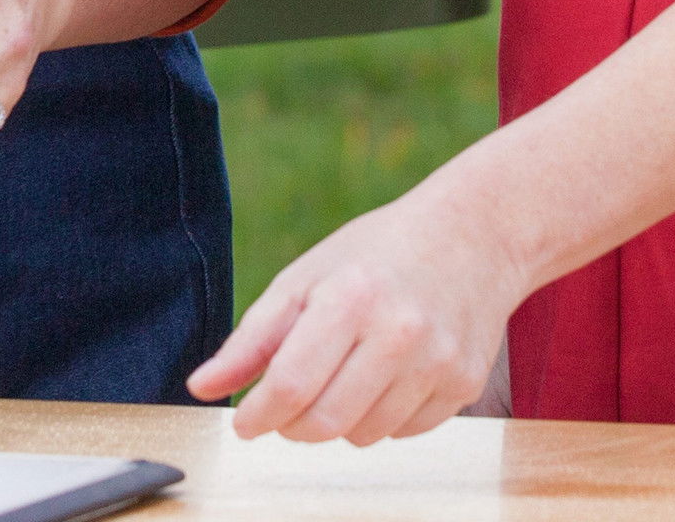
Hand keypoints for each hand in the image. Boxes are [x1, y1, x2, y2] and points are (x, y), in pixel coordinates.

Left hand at [185, 188, 527, 443]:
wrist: (473, 238)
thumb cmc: (376, 255)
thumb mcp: (306, 278)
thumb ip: (253, 338)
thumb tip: (202, 386)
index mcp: (351, 297)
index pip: (291, 384)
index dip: (258, 415)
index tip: (244, 423)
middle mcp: (400, 332)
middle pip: (325, 421)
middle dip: (292, 426)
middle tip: (286, 407)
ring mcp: (438, 362)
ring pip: (364, 435)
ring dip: (338, 421)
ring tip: (342, 376)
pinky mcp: (465, 385)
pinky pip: (404, 432)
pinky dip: (382, 418)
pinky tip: (385, 376)